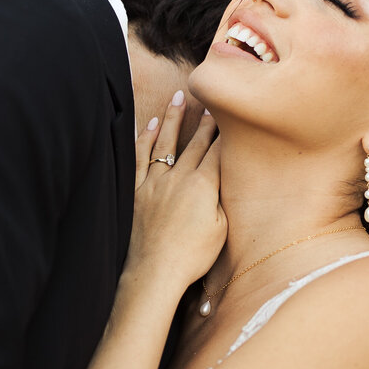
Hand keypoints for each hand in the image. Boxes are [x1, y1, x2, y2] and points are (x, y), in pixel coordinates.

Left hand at [130, 96, 226, 290]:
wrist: (156, 271)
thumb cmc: (193, 256)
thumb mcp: (222, 228)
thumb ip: (223, 199)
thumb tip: (223, 180)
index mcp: (204, 186)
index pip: (217, 151)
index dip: (225, 134)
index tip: (230, 117)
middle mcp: (179, 178)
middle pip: (195, 143)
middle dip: (204, 121)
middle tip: (210, 102)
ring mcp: (155, 182)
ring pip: (166, 143)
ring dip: (172, 118)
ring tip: (178, 97)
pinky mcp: (137, 192)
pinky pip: (140, 158)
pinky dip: (144, 139)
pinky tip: (149, 125)